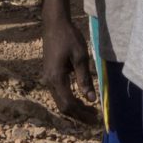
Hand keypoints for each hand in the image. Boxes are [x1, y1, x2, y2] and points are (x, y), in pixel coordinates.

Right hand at [39, 4, 96, 122]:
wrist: (54, 23)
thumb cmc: (69, 37)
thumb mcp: (80, 57)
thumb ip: (84, 79)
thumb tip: (91, 99)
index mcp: (56, 78)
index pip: (69, 104)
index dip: (82, 114)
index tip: (95, 119)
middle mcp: (49, 81)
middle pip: (63, 106)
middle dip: (78, 115)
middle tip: (94, 119)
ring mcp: (48, 78)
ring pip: (60, 101)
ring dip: (74, 108)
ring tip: (90, 111)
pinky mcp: (50, 74)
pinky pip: (59, 93)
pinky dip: (70, 100)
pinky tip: (80, 99)